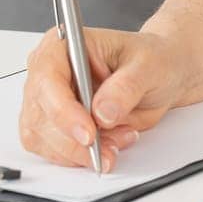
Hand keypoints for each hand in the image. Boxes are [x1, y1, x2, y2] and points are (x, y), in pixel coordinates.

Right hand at [18, 26, 188, 170]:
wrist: (162, 75)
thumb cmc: (152, 60)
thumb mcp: (149, 66)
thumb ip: (126, 87)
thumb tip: (102, 112)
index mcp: (64, 44)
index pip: (47, 77)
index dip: (63, 110)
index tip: (89, 133)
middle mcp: (49, 71)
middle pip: (40, 113)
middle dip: (74, 140)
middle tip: (109, 149)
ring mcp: (48, 100)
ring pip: (43, 137)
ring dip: (79, 151)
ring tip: (118, 141)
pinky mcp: (53, 124)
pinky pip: (54, 150)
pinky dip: (80, 156)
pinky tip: (108, 145)